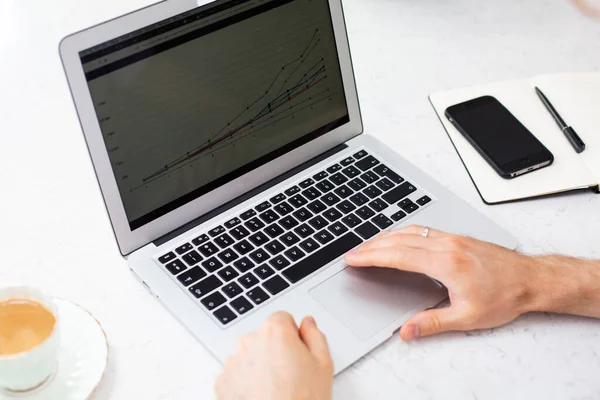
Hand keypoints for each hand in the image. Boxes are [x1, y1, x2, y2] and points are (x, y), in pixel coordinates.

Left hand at [215, 312, 332, 399]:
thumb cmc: (302, 399)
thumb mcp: (323, 363)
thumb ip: (314, 335)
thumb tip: (307, 323)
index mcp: (275, 331)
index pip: (282, 319)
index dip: (292, 336)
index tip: (296, 352)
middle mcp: (249, 341)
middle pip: (263, 337)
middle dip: (274, 350)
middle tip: (289, 374)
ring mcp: (233, 362)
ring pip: (248, 356)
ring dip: (258, 366)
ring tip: (274, 389)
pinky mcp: (222, 383)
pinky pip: (235, 376)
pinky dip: (244, 384)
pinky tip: (260, 396)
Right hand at [345, 225, 599, 339]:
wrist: (530, 279)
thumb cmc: (504, 296)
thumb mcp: (468, 317)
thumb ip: (432, 323)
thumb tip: (406, 331)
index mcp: (446, 263)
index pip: (399, 256)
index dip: (372, 257)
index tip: (355, 259)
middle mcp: (447, 245)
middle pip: (399, 240)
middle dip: (371, 246)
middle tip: (352, 254)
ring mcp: (452, 238)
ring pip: (410, 231)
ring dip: (385, 237)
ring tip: (368, 246)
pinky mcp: (457, 237)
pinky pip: (422, 229)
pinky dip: (402, 233)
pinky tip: (397, 238)